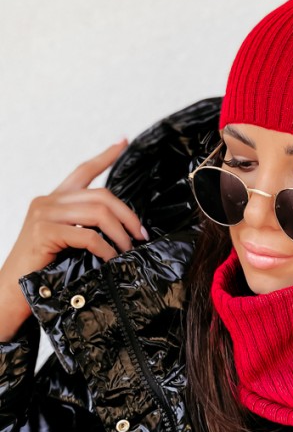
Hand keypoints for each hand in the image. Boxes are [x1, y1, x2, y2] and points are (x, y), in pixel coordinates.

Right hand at [0, 139, 147, 341]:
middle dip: (127, 215)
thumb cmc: (42, 268)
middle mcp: (48, 200)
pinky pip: (87, 235)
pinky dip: (106, 248)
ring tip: (128, 249)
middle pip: (101, 195)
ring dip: (120, 233)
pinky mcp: (44, 232)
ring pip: (97, 212)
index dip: (105, 156)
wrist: (13, 289)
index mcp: (54, 199)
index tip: (123, 141)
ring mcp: (44, 214)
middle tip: (139, 234)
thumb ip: (83, 226)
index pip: (83, 171)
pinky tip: (111, 258)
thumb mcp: (65, 240)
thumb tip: (120, 229)